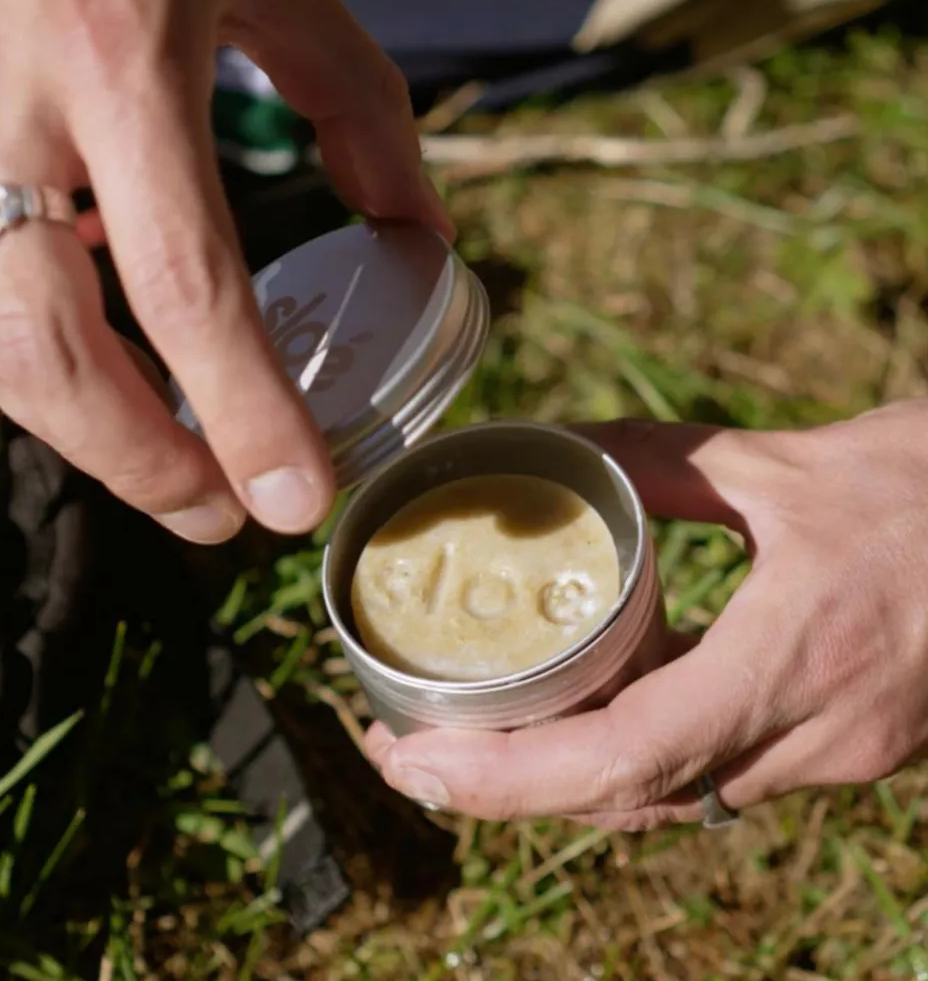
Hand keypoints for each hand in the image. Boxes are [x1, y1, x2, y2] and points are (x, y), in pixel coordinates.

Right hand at [0, 0, 450, 541]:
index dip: (244, 413)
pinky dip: (32, 367)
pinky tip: (99, 386)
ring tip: (172, 476)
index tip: (294, 498)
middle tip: (221, 517)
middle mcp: (1, 103)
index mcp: (118, 53)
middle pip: (51, 351)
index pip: (187, 287)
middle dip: (141, 464)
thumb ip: (357, 106)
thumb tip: (419, 231)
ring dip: (79, 436)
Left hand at [365, 401, 927, 828]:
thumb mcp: (784, 464)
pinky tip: (579, 716)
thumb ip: (658, 460)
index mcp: (796, 658)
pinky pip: (713, 774)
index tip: (413, 761)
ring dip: (562, 781)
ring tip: (467, 739)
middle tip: (405, 750)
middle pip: (630, 796)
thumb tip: (556, 448)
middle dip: (504, 789)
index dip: (506, 776)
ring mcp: (833, 753)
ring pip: (669, 797)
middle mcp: (813, 734)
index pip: (626, 755)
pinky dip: (632, 757)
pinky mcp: (842, 745)